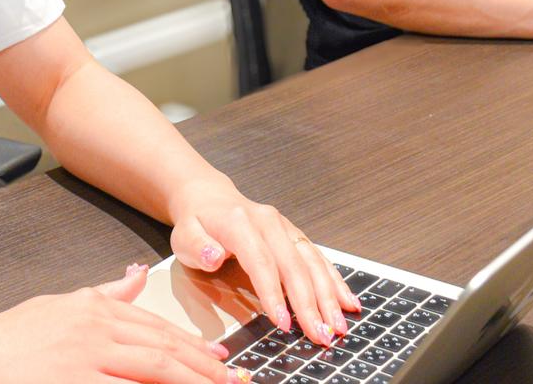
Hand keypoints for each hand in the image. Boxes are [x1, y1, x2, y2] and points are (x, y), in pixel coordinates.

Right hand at [0, 264, 245, 382]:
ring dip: (187, 383)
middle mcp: (96, 331)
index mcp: (96, 311)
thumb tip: (138, 274)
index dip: (193, 347)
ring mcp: (85, 360)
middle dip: (202, 369)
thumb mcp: (61, 305)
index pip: (157, 328)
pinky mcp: (74, 383)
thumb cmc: (9, 338)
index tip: (220, 362)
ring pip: (151, 370)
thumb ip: (105, 293)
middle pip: (162, 350)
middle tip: (234, 382)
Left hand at [163, 180, 358, 347]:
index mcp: (239, 222)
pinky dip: (335, 280)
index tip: (283, 322)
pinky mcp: (295, 235)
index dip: (273, 293)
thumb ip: (197, 246)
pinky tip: (348, 300)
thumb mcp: (184, 235)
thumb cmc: (197, 223)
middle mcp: (268, 222)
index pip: (260, 261)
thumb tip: (213, 255)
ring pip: (312, 262)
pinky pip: (318, 257)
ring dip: (328, 295)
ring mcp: (285, 227)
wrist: (210, 198)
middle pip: (293, 265)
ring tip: (338, 324)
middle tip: (320, 334)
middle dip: (310, 303)